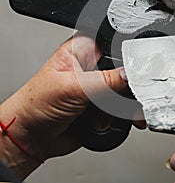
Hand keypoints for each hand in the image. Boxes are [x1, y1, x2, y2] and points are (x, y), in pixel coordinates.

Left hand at [0, 34, 145, 178]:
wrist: (31, 138)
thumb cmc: (36, 104)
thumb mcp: (73, 87)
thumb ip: (106, 80)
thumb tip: (132, 76)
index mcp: (84, 48)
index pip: (115, 44)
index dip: (127, 56)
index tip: (135, 72)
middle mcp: (93, 65)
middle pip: (125, 69)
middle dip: (129, 86)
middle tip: (127, 97)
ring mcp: (99, 86)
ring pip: (126, 90)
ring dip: (125, 105)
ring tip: (113, 113)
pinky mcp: (103, 104)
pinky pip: (122, 107)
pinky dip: (121, 116)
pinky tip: (109, 121)